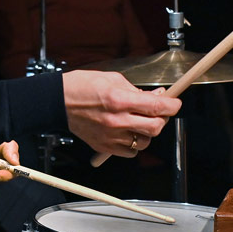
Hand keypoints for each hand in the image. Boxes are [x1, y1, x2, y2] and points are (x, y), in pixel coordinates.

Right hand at [62, 70, 180, 156]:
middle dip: (163, 118)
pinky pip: (131, 152)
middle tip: (160, 111)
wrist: (57, 102)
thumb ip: (136, 90)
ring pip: (145, 141)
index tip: (175, 103)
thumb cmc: (82, 86)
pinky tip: (129, 132)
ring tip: (140, 121)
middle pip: (156, 127)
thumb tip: (157, 96)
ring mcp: (111, 136)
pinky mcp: (105, 146)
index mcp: (120, 99)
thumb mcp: (113, 79)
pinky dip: (135, 144)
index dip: (172, 105)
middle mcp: (117, 120)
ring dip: (148, 131)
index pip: (157, 106)